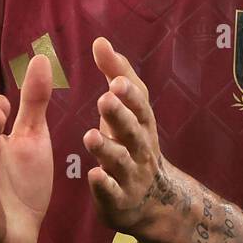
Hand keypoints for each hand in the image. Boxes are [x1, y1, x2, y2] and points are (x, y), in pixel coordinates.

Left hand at [83, 37, 178, 236]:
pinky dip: (104, 185)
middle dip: (120, 115)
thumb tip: (100, 41)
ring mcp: (131, 176)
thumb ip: (115, 75)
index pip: (139, 106)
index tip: (116, 79)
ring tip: (91, 136)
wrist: (152, 200)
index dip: (129, 94)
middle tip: (105, 98)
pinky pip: (112, 193)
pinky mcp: (119, 201)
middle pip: (133, 131)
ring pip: (121, 162)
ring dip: (107, 149)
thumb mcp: (128, 109)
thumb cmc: (132, 142)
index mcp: (142, 124)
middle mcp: (140, 149)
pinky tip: (93, 175)